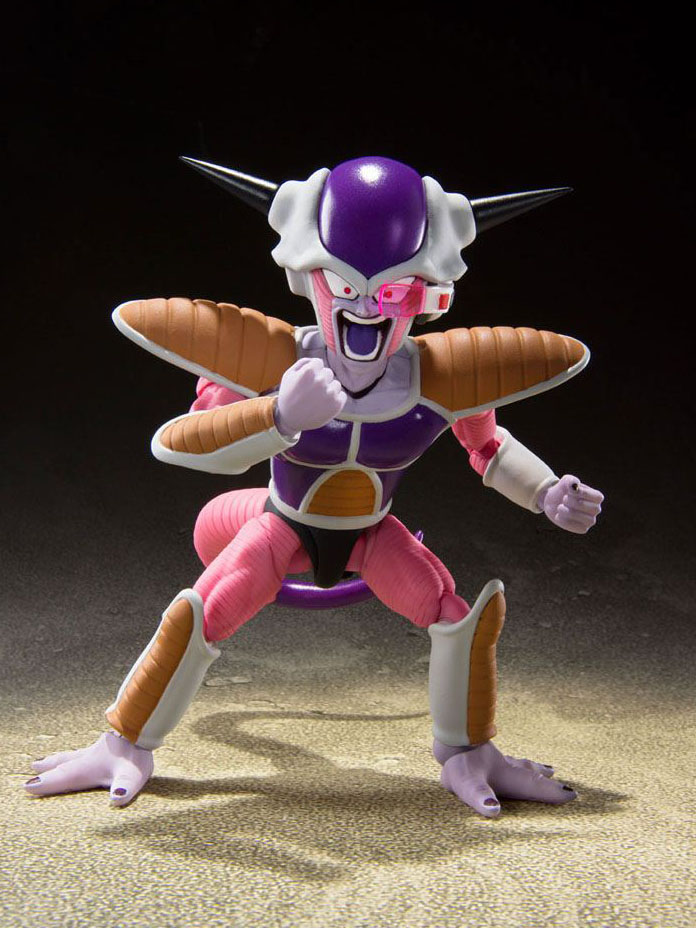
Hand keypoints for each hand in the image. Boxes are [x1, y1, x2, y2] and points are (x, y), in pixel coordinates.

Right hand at [24, 731, 153, 806]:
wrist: (146, 726)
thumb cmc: (137, 755)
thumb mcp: (132, 775)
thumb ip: (123, 788)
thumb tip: (117, 798)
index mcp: (88, 768)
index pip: (63, 778)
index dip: (46, 783)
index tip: (27, 787)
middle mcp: (90, 757)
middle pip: (64, 763)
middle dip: (48, 769)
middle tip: (33, 768)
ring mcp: (99, 749)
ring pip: (73, 755)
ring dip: (59, 759)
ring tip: (45, 759)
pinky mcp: (109, 743)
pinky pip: (86, 750)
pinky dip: (75, 753)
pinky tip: (83, 753)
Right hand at [275, 357, 346, 436]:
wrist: (290, 420)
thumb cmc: (288, 396)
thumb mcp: (289, 375)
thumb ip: (303, 362)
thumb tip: (318, 360)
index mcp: (309, 372)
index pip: (319, 363)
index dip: (312, 371)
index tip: (306, 380)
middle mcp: (321, 381)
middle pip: (328, 373)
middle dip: (321, 380)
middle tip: (311, 391)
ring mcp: (330, 393)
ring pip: (336, 384)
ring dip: (329, 389)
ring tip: (317, 399)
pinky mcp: (337, 405)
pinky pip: (342, 395)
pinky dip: (335, 399)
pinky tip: (324, 405)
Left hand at [438, 740, 575, 817]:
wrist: (448, 734)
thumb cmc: (458, 762)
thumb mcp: (469, 784)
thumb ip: (482, 797)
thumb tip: (494, 811)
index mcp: (508, 777)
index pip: (535, 786)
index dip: (553, 793)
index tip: (574, 794)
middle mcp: (504, 768)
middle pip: (530, 772)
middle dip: (545, 777)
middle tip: (558, 777)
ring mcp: (492, 760)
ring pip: (519, 763)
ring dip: (532, 767)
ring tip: (543, 767)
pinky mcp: (480, 756)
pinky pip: (504, 760)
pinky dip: (512, 761)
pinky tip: (502, 761)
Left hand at [538, 474, 603, 533]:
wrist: (552, 501)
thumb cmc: (563, 490)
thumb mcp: (566, 481)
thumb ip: (571, 480)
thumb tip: (575, 486)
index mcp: (596, 497)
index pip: (598, 497)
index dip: (584, 494)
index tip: (569, 491)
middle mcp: (596, 509)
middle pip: (594, 509)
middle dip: (576, 503)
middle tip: (564, 499)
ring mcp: (590, 520)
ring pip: (588, 520)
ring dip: (570, 513)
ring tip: (560, 507)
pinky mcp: (582, 529)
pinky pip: (578, 528)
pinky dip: (566, 521)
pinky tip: (558, 515)